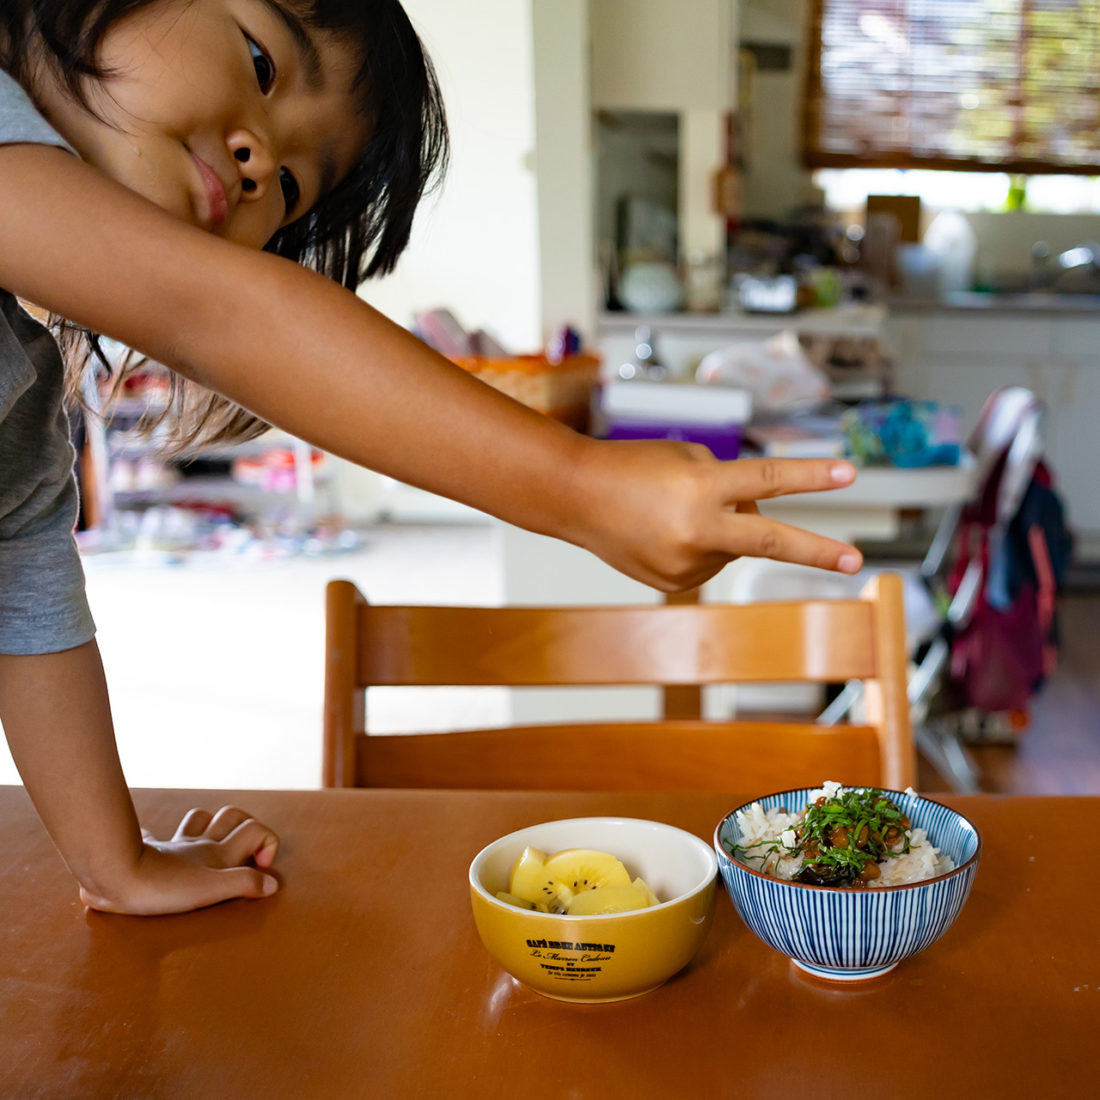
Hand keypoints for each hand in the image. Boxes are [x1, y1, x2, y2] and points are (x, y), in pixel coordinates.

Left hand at [79, 806, 279, 915]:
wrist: (116, 876)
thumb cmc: (164, 887)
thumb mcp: (211, 890)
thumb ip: (244, 884)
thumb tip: (272, 885)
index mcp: (217, 853)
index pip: (255, 829)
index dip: (267, 842)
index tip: (260, 867)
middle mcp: (199, 845)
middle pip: (232, 815)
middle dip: (246, 824)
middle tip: (246, 851)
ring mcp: (173, 846)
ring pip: (200, 819)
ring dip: (211, 825)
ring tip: (213, 845)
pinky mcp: (147, 852)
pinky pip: (154, 836)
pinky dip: (160, 838)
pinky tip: (156, 844)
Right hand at [570, 439, 863, 590]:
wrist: (576, 498)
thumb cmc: (630, 467)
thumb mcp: (688, 459)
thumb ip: (731, 486)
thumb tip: (757, 519)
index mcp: (700, 489)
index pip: (767, 479)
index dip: (811, 477)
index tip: (850, 474)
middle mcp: (696, 530)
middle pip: (771, 540)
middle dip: (816, 550)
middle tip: (856, 558)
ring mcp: (685, 563)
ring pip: (734, 546)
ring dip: (722, 528)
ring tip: (674, 512)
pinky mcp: (675, 583)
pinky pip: (709, 562)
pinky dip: (700, 546)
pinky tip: (667, 533)